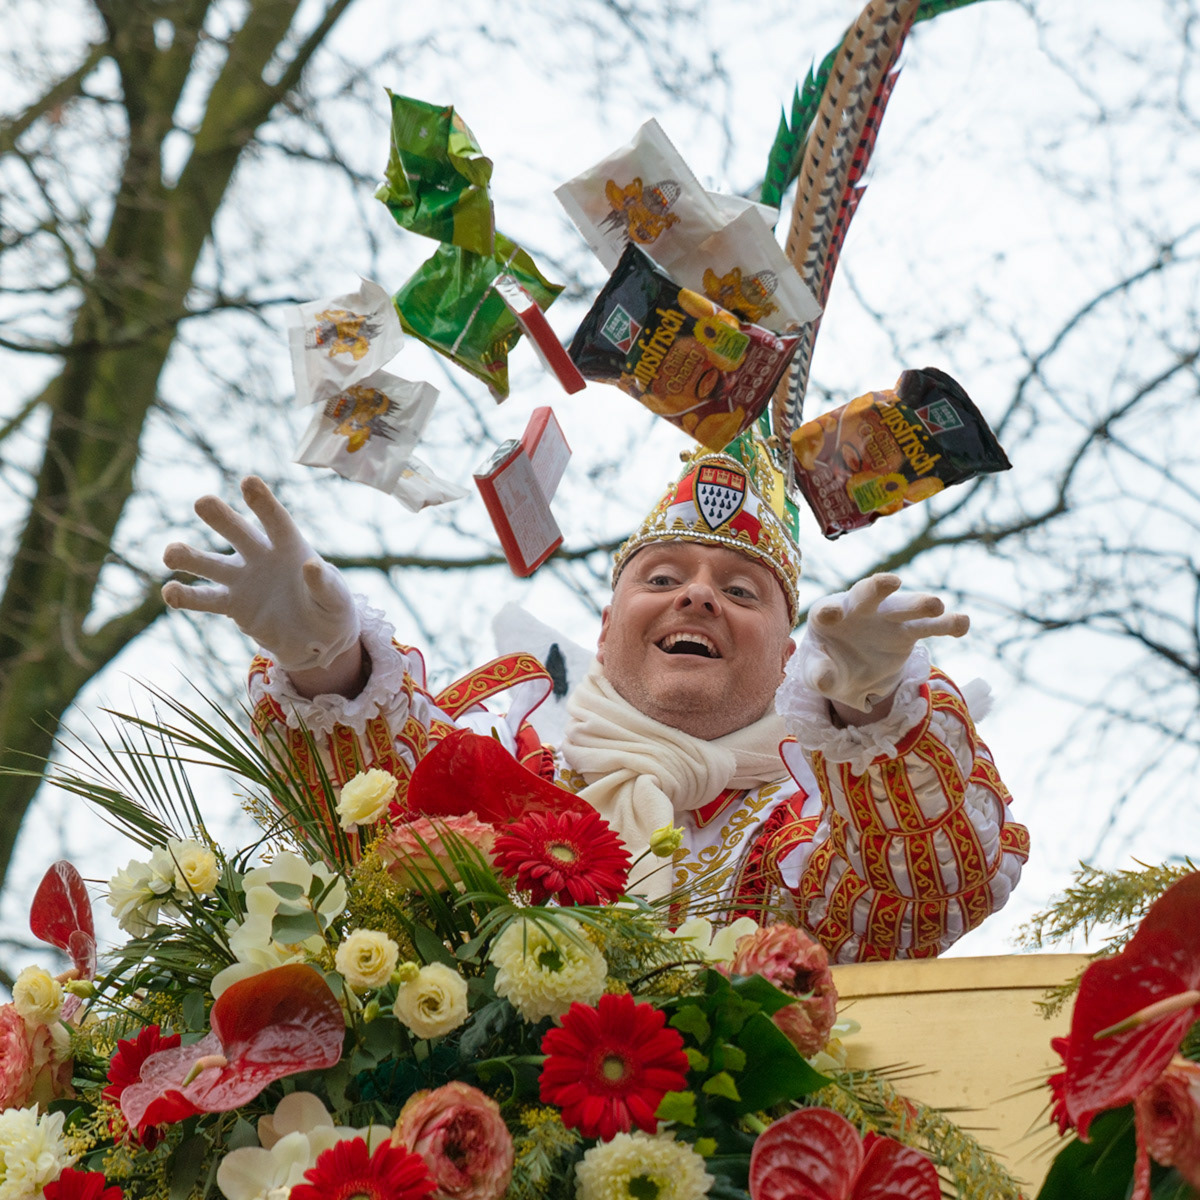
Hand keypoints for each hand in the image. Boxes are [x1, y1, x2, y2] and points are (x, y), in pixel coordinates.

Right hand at [161, 476, 360, 673]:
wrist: (317, 637)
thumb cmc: (330, 608)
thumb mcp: (336, 599)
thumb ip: (325, 583)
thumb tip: (311, 565)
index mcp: (291, 546)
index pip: (276, 520)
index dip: (263, 502)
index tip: (248, 481)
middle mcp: (261, 555)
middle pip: (238, 532)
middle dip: (222, 518)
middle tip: (203, 502)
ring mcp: (243, 578)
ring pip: (211, 564)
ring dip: (189, 556)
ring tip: (170, 554)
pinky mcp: (232, 604)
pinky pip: (205, 598)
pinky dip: (186, 596)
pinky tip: (170, 592)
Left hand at [798, 574, 968, 713]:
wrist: (849, 672)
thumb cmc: (826, 666)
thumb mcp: (815, 674)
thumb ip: (818, 674)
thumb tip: (824, 679)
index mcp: (827, 615)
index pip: (826, 610)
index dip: (829, 611)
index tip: (832, 613)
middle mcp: (858, 609)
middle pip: (866, 593)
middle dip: (878, 586)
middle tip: (891, 582)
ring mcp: (885, 618)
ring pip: (904, 606)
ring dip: (919, 603)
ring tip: (936, 605)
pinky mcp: (907, 632)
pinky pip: (929, 626)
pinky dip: (946, 624)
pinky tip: (963, 623)